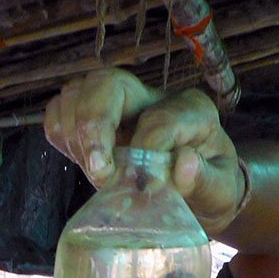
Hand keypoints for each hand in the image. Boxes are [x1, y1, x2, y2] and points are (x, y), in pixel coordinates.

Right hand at [44, 67, 245, 230]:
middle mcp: (151, 97)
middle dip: (95, 127)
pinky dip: (62, 136)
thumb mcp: (220, 191)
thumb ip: (204, 179)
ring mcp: (118, 105)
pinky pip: (58, 113)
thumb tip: (182, 164)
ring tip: (97, 172)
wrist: (198, 193)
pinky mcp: (94, 119)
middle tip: (100, 172)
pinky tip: (83, 162)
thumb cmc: (210, 189)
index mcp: (191, 109)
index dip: (146, 151)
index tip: (145, 186)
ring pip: (76, 93)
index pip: (158, 118)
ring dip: (77, 136)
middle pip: (107, 84)